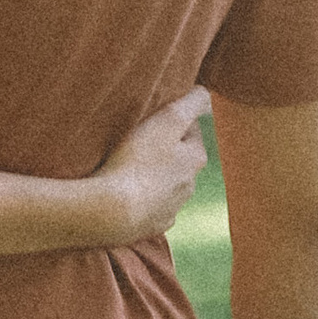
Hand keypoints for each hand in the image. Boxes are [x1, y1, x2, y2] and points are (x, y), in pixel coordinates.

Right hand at [93, 88, 210, 243]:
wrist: (111, 211)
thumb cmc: (137, 161)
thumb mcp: (167, 120)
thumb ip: (191, 103)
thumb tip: (206, 93)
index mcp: (196, 158)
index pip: (191, 130)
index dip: (172, 121)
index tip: (152, 118)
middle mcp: (190, 185)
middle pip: (180, 159)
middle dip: (165, 150)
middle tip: (138, 141)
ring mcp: (171, 208)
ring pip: (167, 184)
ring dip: (154, 176)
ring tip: (129, 169)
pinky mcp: (153, 225)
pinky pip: (151, 208)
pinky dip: (143, 200)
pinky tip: (126, 195)